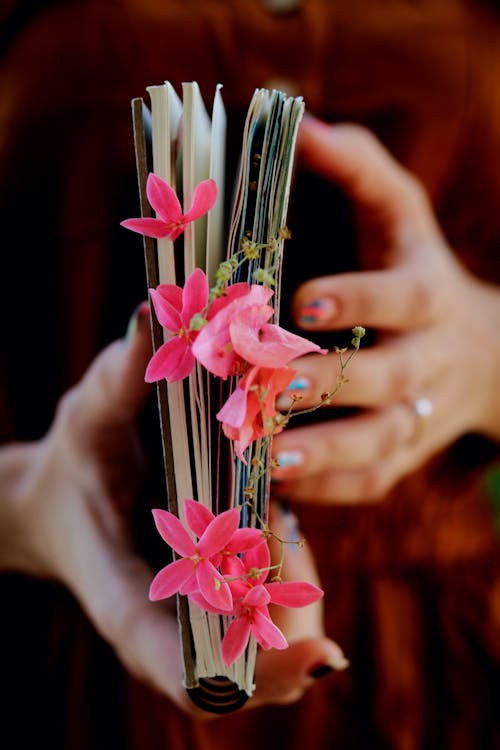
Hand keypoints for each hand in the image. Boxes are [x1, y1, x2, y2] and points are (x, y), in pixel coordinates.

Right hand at [0, 304, 344, 714]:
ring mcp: (189, 622)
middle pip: (251, 666)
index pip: (190, 668)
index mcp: (126, 599)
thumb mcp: (90, 414)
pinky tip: (277, 523)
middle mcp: (163, 627)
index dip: (261, 674)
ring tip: (278, 520)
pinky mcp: (208, 604)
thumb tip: (154, 314)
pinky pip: (268, 612)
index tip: (329, 657)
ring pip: (269, 641)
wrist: (56, 503)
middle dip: (291, 607)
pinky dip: (289, 572)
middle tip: (288, 531)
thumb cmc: (75, 461)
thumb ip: (123, 376)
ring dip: (295, 584)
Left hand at [271, 116, 499, 503]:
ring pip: (378, 442)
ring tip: (264, 457)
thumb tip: (300, 124)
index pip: (404, 297)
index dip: (362, 299)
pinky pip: (370, 481)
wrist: (475, 354)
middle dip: (328, 382)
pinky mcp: (401, 454)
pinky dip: (325, 488)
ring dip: (323, 454)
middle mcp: (427, 358)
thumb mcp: (400, 212)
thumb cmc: (415, 270)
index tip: (305, 298)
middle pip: (387, 378)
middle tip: (266, 383)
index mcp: (429, 295)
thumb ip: (357, 168)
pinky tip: (274, 483)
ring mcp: (416, 413)